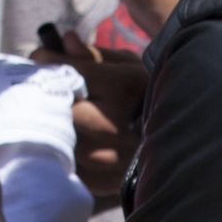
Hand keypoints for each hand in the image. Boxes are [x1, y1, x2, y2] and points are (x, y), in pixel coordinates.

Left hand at [36, 31, 147, 201]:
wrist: (181, 140)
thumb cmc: (147, 95)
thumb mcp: (127, 66)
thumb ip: (94, 55)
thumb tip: (66, 40)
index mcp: (122, 88)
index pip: (71, 72)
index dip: (48, 60)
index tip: (41, 56)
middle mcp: (113, 125)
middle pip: (63, 110)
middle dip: (47, 95)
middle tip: (40, 85)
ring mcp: (109, 158)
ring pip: (63, 140)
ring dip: (53, 124)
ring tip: (50, 110)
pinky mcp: (104, 181)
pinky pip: (71, 165)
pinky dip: (63, 152)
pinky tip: (65, 139)